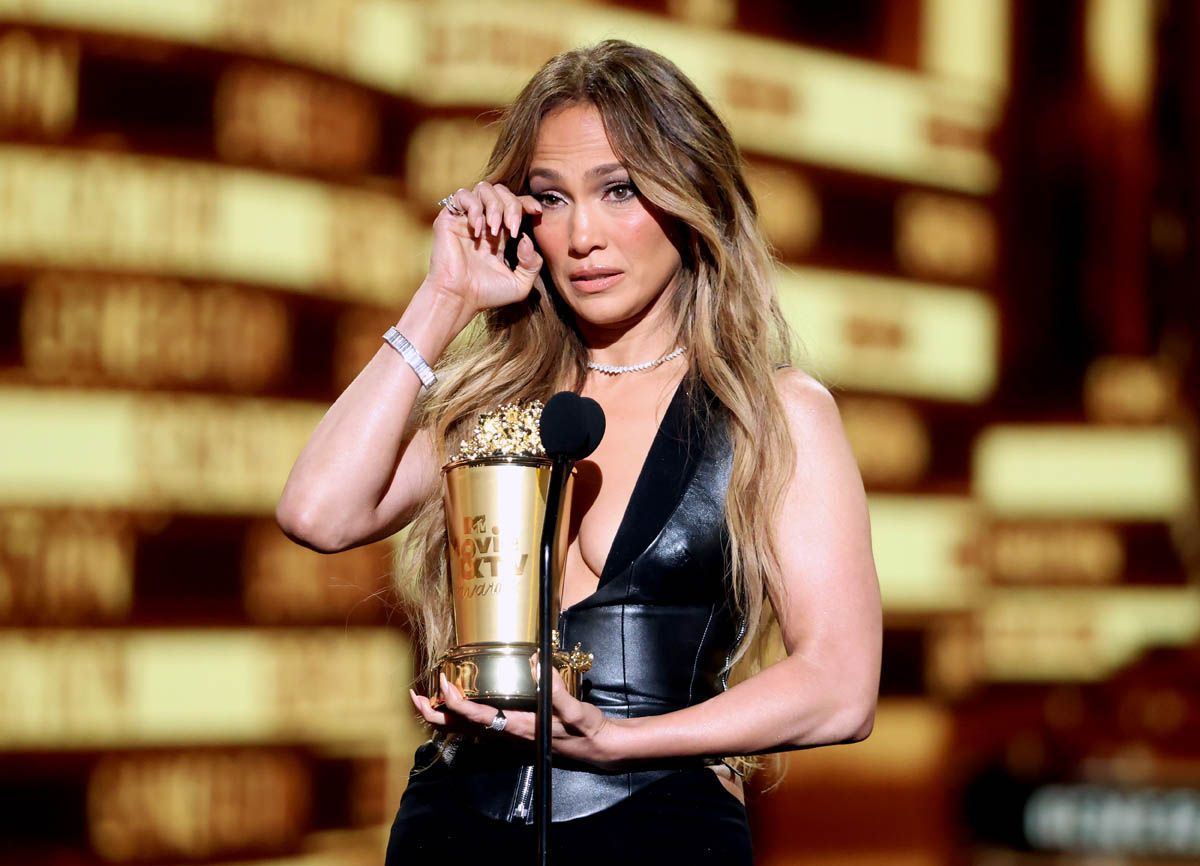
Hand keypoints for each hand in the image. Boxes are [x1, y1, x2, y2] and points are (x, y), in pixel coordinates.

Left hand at [409, 669, 620, 768]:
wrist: (596, 747)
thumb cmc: (585, 729)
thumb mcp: (574, 709)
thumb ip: (553, 687)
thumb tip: (536, 661)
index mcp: (517, 727)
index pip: (478, 717)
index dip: (457, 701)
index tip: (444, 682)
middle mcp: (506, 734)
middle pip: (460, 728)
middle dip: (434, 713)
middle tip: (414, 694)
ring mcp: (507, 735)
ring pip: (465, 729)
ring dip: (442, 714)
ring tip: (425, 697)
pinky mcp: (511, 732)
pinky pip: (476, 726)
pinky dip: (458, 715)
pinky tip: (456, 702)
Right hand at [426, 181, 544, 314]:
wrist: (459, 299)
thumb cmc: (486, 294)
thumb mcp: (521, 284)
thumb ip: (532, 263)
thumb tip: (527, 239)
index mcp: (501, 234)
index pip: (516, 204)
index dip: (527, 203)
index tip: (537, 211)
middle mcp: (484, 223)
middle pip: (502, 192)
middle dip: (513, 206)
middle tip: (513, 229)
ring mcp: (466, 219)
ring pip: (484, 188)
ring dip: (495, 205)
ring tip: (495, 229)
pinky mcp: (449, 218)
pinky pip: (462, 195)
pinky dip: (474, 208)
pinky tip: (478, 229)